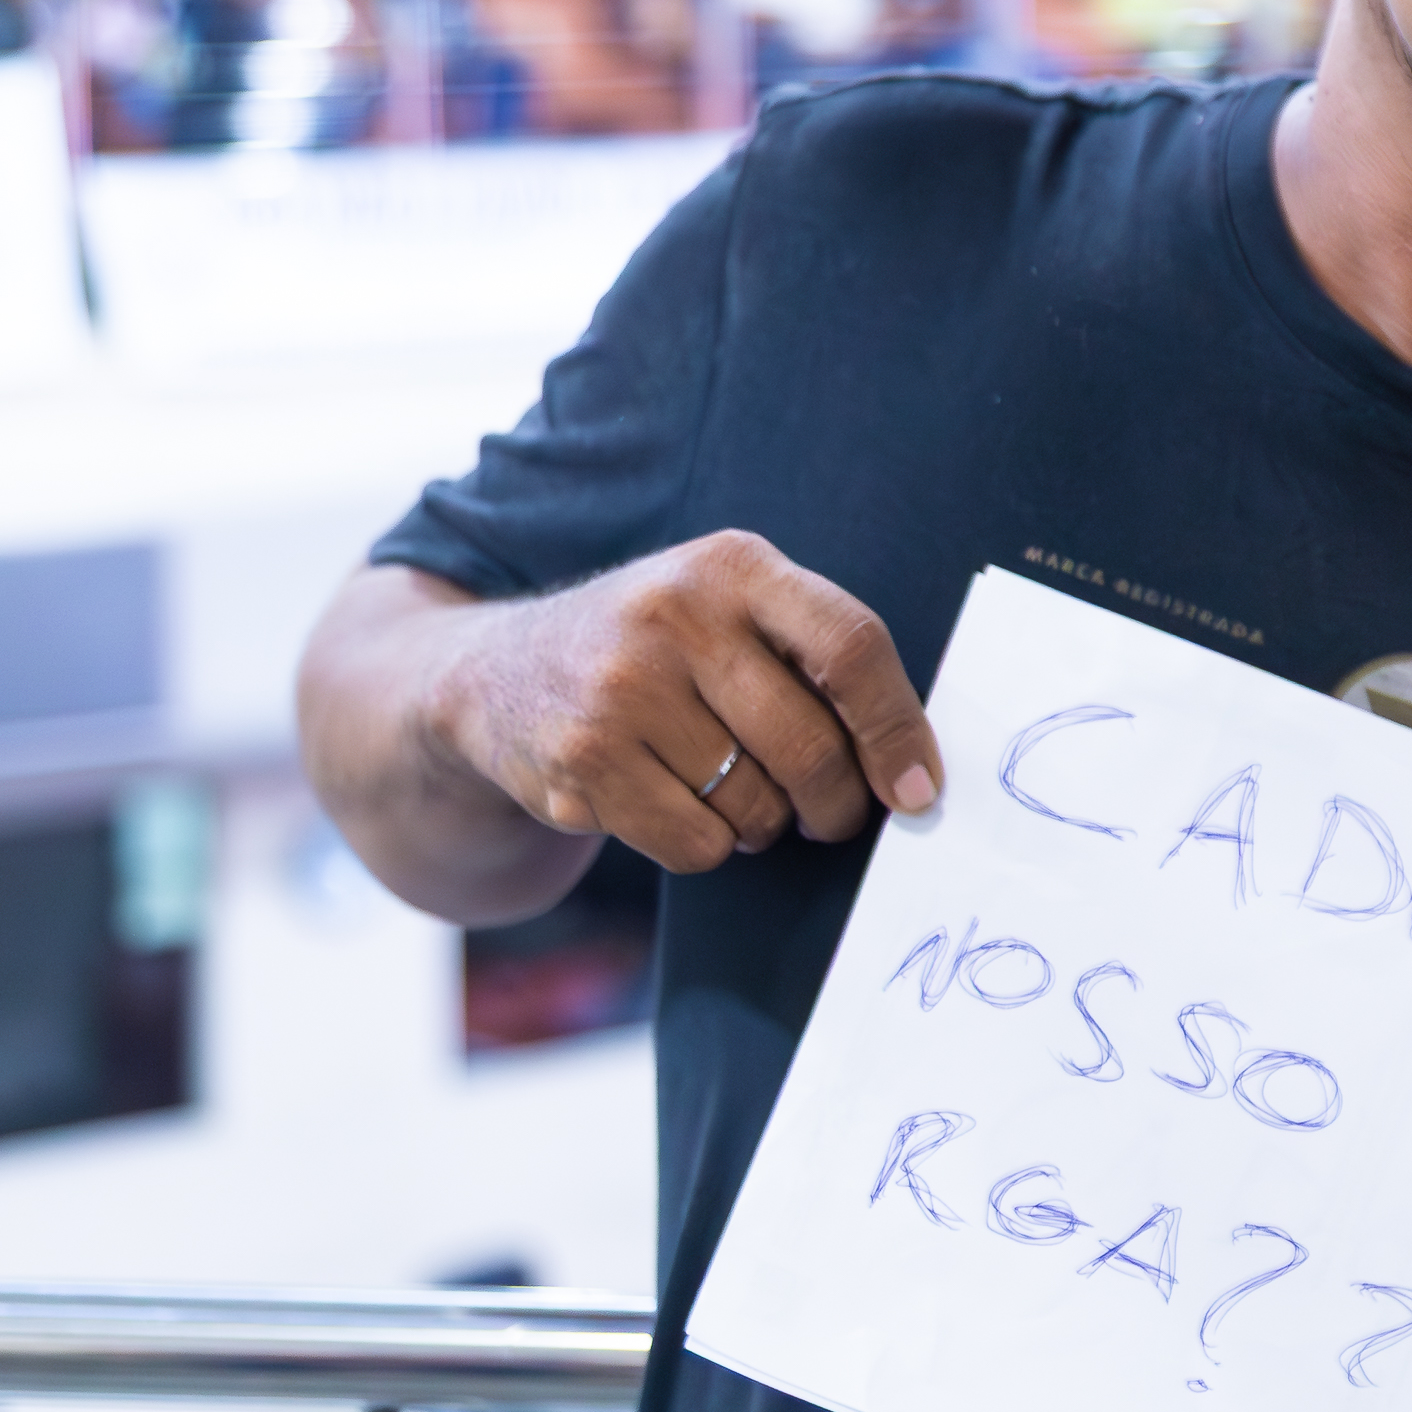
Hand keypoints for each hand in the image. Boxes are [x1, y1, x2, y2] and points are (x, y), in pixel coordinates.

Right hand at [442, 530, 942, 873]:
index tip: (920, 788)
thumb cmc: (652, 649)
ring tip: (724, 783)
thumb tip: (913, 768)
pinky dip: (704, 844)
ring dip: (762, 822)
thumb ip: (810, 653)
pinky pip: (697, 845)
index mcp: (731, 566)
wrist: (491, 673)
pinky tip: (670, 800)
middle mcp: (675, 617)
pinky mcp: (583, 764)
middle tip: (832, 812)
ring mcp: (621, 691)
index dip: (898, 728)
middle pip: (811, 747)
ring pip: (757, 809)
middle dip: (838, 803)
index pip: (850, 645)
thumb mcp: (722, 604)